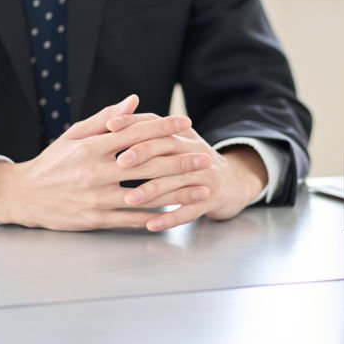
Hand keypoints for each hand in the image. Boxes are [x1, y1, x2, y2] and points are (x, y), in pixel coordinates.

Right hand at [0, 95, 214, 230]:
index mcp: (92, 147)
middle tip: (204, 158)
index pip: (136, 133)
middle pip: (147, 164)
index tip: (186, 124)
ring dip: (176, 194)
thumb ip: (105, 118)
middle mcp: (95, 171)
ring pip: (143, 195)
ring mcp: (95, 197)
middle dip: (179, 162)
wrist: (23, 195)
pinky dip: (154, 217)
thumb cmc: (52, 162)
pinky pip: (130, 219)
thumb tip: (134, 101)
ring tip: (200, 190)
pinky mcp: (94, 219)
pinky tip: (175, 215)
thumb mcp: (74, 135)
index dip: (164, 127)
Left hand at [106, 114, 268, 231]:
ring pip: (177, 181)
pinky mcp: (213, 199)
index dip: (133, 124)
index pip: (156, 124)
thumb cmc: (191, 162)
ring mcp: (206, 176)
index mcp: (182, 135)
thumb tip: (111, 117)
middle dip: (143, 154)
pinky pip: (190, 210)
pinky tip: (152, 225)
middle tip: (119, 163)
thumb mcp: (175, 142)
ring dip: (153, 190)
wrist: (233, 183)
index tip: (110, 127)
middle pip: (168, 148)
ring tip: (129, 199)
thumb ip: (146, 131)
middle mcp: (196, 151)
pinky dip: (170, 218)